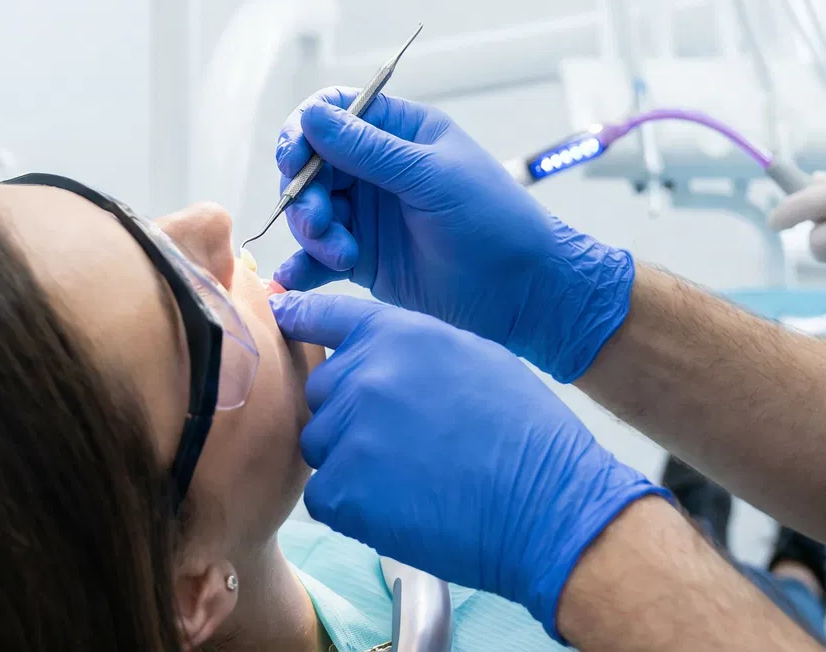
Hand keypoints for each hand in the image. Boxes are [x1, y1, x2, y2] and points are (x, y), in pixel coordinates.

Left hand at [272, 291, 665, 638]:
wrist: (546, 504)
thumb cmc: (525, 432)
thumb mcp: (472, 358)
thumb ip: (412, 351)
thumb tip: (377, 361)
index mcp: (396, 334)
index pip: (324, 316)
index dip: (299, 318)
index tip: (279, 317)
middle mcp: (363, 375)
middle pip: (322, 393)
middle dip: (349, 415)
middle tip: (402, 443)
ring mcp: (349, 434)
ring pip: (321, 446)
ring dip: (351, 463)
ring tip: (409, 479)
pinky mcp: (343, 492)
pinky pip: (325, 496)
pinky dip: (353, 507)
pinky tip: (401, 508)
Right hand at [275, 89, 634, 381]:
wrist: (522, 293)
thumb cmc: (493, 221)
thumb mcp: (432, 178)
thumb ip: (369, 150)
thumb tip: (311, 116)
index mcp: (399, 131)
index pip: (333, 112)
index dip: (304, 131)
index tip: (293, 160)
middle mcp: (376, 167)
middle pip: (310, 164)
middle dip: (304, 192)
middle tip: (318, 223)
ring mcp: (367, 213)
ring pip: (309, 210)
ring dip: (310, 232)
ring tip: (339, 256)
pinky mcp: (361, 258)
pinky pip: (316, 256)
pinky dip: (303, 266)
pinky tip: (294, 282)